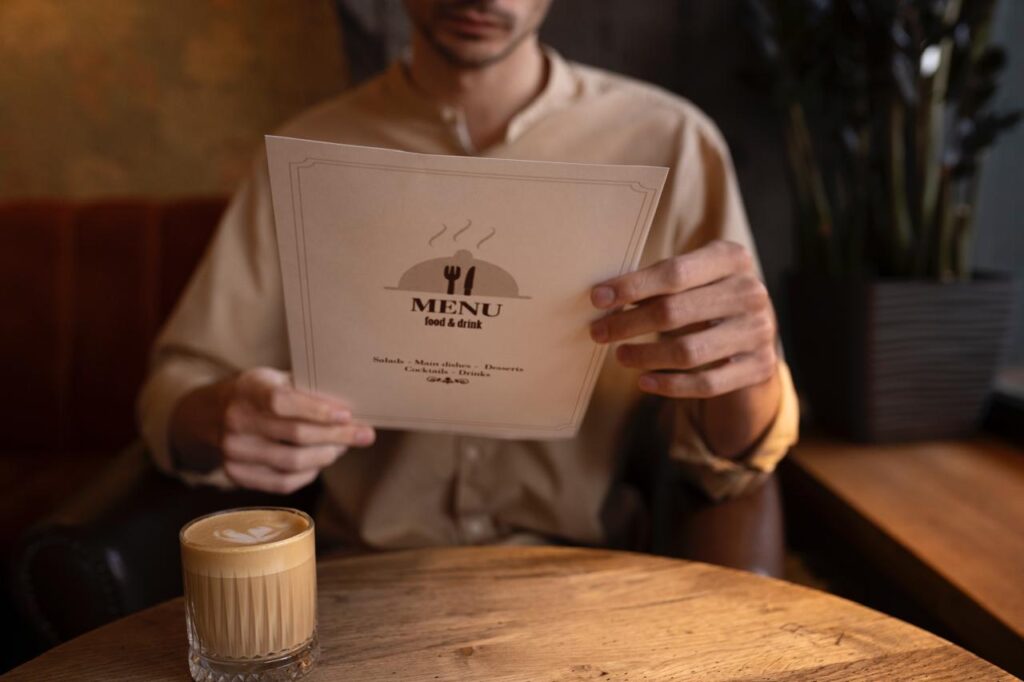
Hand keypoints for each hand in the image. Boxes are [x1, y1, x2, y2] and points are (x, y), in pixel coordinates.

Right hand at [170, 368, 375, 493]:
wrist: (210, 414)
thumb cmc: (256, 392)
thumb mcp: (275, 378)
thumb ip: (305, 388)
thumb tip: (349, 404)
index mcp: (248, 390)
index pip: (283, 403)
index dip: (318, 410)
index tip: (348, 415)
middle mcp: (236, 422)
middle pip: (295, 436)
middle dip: (337, 436)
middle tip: (364, 434)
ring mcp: (233, 452)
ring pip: (292, 463)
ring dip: (326, 456)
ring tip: (343, 447)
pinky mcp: (236, 475)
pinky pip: (282, 483)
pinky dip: (309, 474)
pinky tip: (321, 461)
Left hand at [589, 240, 777, 398]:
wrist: (757, 329)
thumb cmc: (709, 296)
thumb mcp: (695, 278)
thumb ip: (660, 283)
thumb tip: (605, 298)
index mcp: (731, 259)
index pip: (673, 273)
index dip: (632, 287)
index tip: (597, 298)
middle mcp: (751, 292)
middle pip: (675, 312)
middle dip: (629, 324)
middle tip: (598, 332)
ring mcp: (759, 331)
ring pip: (688, 351)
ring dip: (645, 356)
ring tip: (620, 355)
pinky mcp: (761, 367)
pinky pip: (706, 384)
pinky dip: (670, 386)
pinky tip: (644, 382)